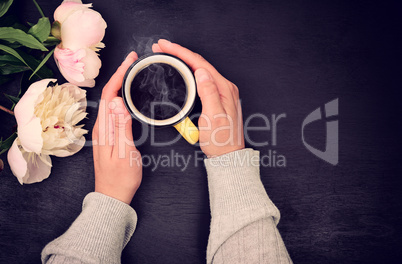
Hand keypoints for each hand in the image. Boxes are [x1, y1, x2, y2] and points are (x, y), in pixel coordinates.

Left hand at [92, 52, 141, 203]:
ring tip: (131, 72)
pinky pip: (113, 111)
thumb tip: (119, 103)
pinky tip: (126, 96)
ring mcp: (104, 132)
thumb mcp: (125, 153)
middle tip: (133, 61)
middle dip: (119, 74)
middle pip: (108, 94)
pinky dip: (120, 97)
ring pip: (110, 101)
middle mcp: (101, 128)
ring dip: (119, 84)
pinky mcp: (109, 136)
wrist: (113, 196)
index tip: (129, 61)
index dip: (119, 75)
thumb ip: (122, 128)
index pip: (110, 95)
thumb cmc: (121, 178)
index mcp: (104, 129)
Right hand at [152, 40, 244, 156]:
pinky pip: (201, 79)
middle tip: (162, 46)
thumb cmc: (221, 140)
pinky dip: (188, 71)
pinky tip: (182, 70)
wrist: (227, 155)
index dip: (181, 52)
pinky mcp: (217, 98)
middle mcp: (224, 87)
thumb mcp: (214, 117)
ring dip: (183, 60)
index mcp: (224, 89)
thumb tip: (201, 72)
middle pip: (200, 63)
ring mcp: (221, 92)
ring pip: (200, 69)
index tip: (166, 46)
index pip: (200, 63)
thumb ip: (209, 93)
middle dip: (180, 52)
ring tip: (169, 53)